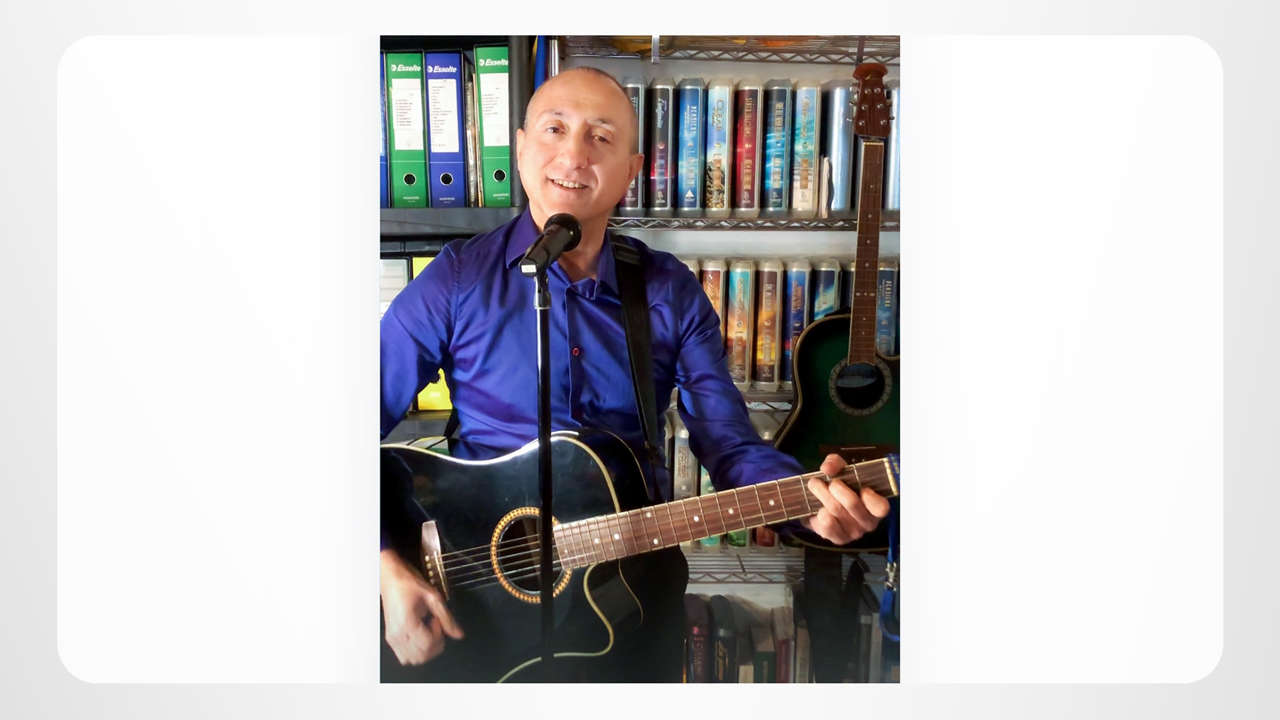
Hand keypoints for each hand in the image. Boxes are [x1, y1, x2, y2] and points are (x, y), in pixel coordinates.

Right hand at [380, 548, 463, 665]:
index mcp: (407, 623)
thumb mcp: (433, 596)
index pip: (428, 645)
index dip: (439, 636)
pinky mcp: (391, 638)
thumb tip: (458, 634)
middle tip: (434, 625)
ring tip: (426, 629)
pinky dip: (416, 650)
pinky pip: (404, 656)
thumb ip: (447, 618)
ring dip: (425, 649)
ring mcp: (392, 638)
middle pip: (421, 656)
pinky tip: (419, 634)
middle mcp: (397, 634)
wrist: (390, 577)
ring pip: (413, 659)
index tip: (438, 621)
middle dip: (434, 644)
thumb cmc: (407, 583)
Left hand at [801, 453, 890, 544]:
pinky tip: (818, 507)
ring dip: (822, 494)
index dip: (871, 498)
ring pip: (835, 511)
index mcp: (876, 506)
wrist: (821, 506)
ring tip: (815, 485)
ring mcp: (854, 532)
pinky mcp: (839, 539)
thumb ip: (835, 463)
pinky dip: (819, 513)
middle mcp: (868, 522)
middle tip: (830, 482)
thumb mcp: (841, 471)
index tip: (862, 488)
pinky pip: (827, 526)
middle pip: (852, 504)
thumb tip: (827, 468)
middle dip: (837, 488)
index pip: (881, 507)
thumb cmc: (839, 488)